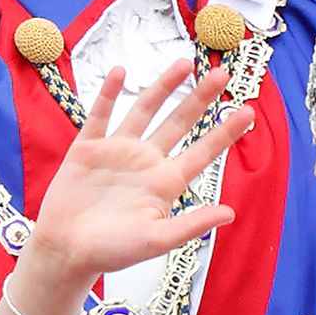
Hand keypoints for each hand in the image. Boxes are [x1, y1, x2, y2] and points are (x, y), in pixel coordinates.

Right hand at [27, 60, 254, 282]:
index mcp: (166, 184)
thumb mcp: (157, 240)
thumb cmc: (113, 252)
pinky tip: (121, 72)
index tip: (248, 111)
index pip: (203, 152)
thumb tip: (230, 213)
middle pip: (180, 123)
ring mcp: (118, 152)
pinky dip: (109, 93)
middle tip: (222, 74)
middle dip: (201, 98)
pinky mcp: (88, 149)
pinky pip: (100, 114)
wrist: (67, 251)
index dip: (225, 132)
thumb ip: (192, 224)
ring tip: (185, 62)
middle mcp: (146, 163)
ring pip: (145, 110)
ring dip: (164, 86)